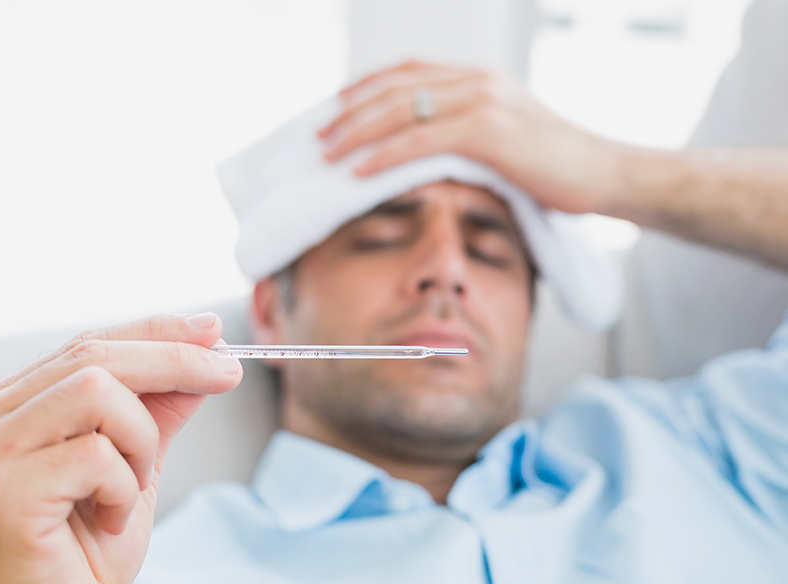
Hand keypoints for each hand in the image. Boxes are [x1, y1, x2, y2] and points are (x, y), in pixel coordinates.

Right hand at [0, 313, 241, 583]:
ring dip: (141, 436)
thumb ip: (158, 415)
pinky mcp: (4, 495)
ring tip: (136, 483)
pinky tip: (110, 519)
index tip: (210, 331)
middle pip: (93, 356)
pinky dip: (125, 485)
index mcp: (21, 410)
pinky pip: (95, 455)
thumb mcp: (135, 469)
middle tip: (229, 372)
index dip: (155, 332)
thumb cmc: (84, 558)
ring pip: (95, 390)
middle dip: (176, 358)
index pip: (88, 346)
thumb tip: (202, 362)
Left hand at [319, 60, 626, 213]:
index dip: (366, 88)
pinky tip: (359, 171)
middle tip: (318, 135)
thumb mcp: (506, 138)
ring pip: (401, 110)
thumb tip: (426, 152)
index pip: (408, 72)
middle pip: (395, 88)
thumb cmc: (556, 165)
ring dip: (357, 133)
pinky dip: (384, 155)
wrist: (604, 173)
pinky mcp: (487, 130)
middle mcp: (476, 79)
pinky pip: (420, 140)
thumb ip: (468, 132)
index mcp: (478, 77)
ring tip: (327, 155)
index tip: (335, 108)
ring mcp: (482, 100)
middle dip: (350, 112)